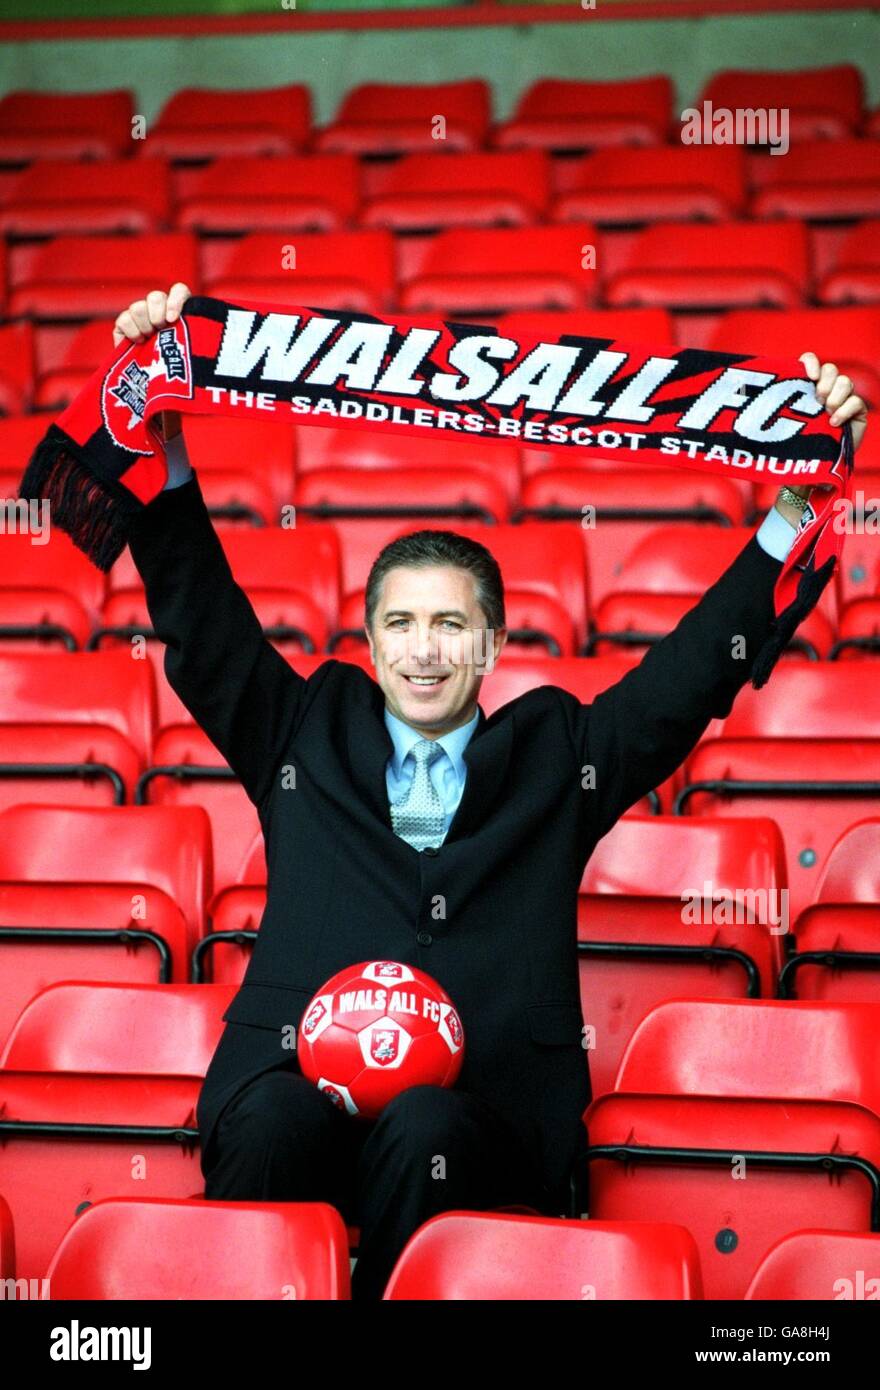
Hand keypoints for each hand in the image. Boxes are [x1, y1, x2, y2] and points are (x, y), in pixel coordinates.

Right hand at [113, 283, 191, 441]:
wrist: (153, 394)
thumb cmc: (179, 379)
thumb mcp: (192, 366)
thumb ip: (196, 354)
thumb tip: (214, 352)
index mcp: (179, 315)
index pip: (178, 291)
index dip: (176, 299)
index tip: (174, 318)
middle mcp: (159, 313)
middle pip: (156, 296)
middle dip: (157, 312)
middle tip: (161, 329)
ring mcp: (140, 319)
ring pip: (139, 306)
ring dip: (144, 323)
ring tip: (149, 340)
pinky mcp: (123, 328)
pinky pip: (124, 318)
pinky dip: (130, 330)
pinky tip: (138, 342)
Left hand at [773, 352, 868, 524]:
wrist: (806, 474)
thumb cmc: (788, 449)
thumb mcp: (774, 426)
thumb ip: (768, 408)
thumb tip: (742, 393)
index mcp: (805, 388)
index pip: (810, 362)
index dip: (811, 362)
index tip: (808, 375)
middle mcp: (824, 391)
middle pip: (830, 369)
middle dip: (825, 381)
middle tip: (817, 398)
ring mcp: (841, 401)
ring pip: (845, 382)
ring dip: (835, 395)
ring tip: (826, 412)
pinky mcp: (855, 413)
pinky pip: (856, 401)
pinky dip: (846, 410)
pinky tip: (834, 423)